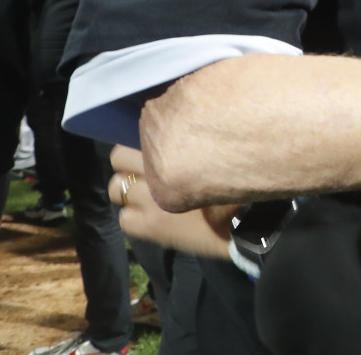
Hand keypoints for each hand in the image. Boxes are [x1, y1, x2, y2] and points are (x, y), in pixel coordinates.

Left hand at [109, 145, 238, 257]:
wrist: (244, 225)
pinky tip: (149, 217)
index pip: (138, 133)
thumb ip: (191, 145)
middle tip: (144, 171)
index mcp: (174, 150)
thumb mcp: (215, 155)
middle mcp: (156, 172)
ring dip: (127, 189)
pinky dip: (133, 217)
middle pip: (118, 158)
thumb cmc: (238, 186)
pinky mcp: (148, 227)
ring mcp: (148, 202)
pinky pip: (124, 218)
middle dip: (127, 163)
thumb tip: (173, 133)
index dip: (143, 141)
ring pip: (116, 188)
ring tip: (144, 194)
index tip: (154, 147)